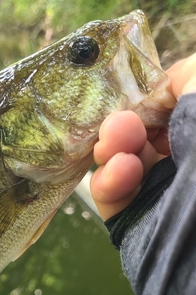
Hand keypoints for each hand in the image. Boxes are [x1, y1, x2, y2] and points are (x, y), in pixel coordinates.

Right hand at [91, 54, 195, 220]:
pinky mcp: (133, 219)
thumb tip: (169, 81)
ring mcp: (158, 194)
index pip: (172, 110)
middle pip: (141, 132)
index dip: (155, 97)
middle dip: (128, 121)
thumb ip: (192, 75)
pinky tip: (120, 171)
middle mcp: (183, 166)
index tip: (151, 94)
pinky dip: (107, 179)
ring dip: (113, 146)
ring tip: (115, 142)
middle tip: (123, 121)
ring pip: (120, 159)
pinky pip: (109, 194)